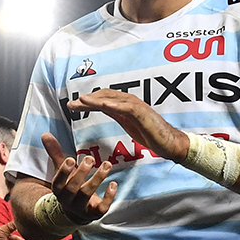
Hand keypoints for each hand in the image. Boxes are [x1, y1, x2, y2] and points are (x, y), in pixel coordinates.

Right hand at [42, 133, 117, 222]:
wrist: (76, 213)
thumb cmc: (70, 186)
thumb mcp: (63, 171)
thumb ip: (56, 153)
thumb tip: (45, 134)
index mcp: (59, 189)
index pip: (58, 182)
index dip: (63, 172)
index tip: (70, 159)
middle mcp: (68, 200)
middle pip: (73, 188)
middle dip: (82, 173)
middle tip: (90, 159)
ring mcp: (81, 208)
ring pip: (87, 195)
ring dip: (97, 179)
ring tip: (107, 165)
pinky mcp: (94, 214)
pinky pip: (101, 208)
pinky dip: (108, 197)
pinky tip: (113, 184)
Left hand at [66, 89, 188, 161]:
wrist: (168, 142)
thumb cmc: (149, 132)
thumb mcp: (126, 122)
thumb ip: (115, 113)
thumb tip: (101, 107)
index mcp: (123, 105)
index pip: (101, 99)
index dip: (87, 102)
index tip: (72, 106)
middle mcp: (128, 102)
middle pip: (104, 97)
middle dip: (87, 100)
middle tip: (71, 105)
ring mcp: (135, 106)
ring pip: (112, 99)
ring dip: (96, 99)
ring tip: (82, 101)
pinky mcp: (142, 113)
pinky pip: (126, 107)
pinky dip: (114, 104)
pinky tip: (103, 105)